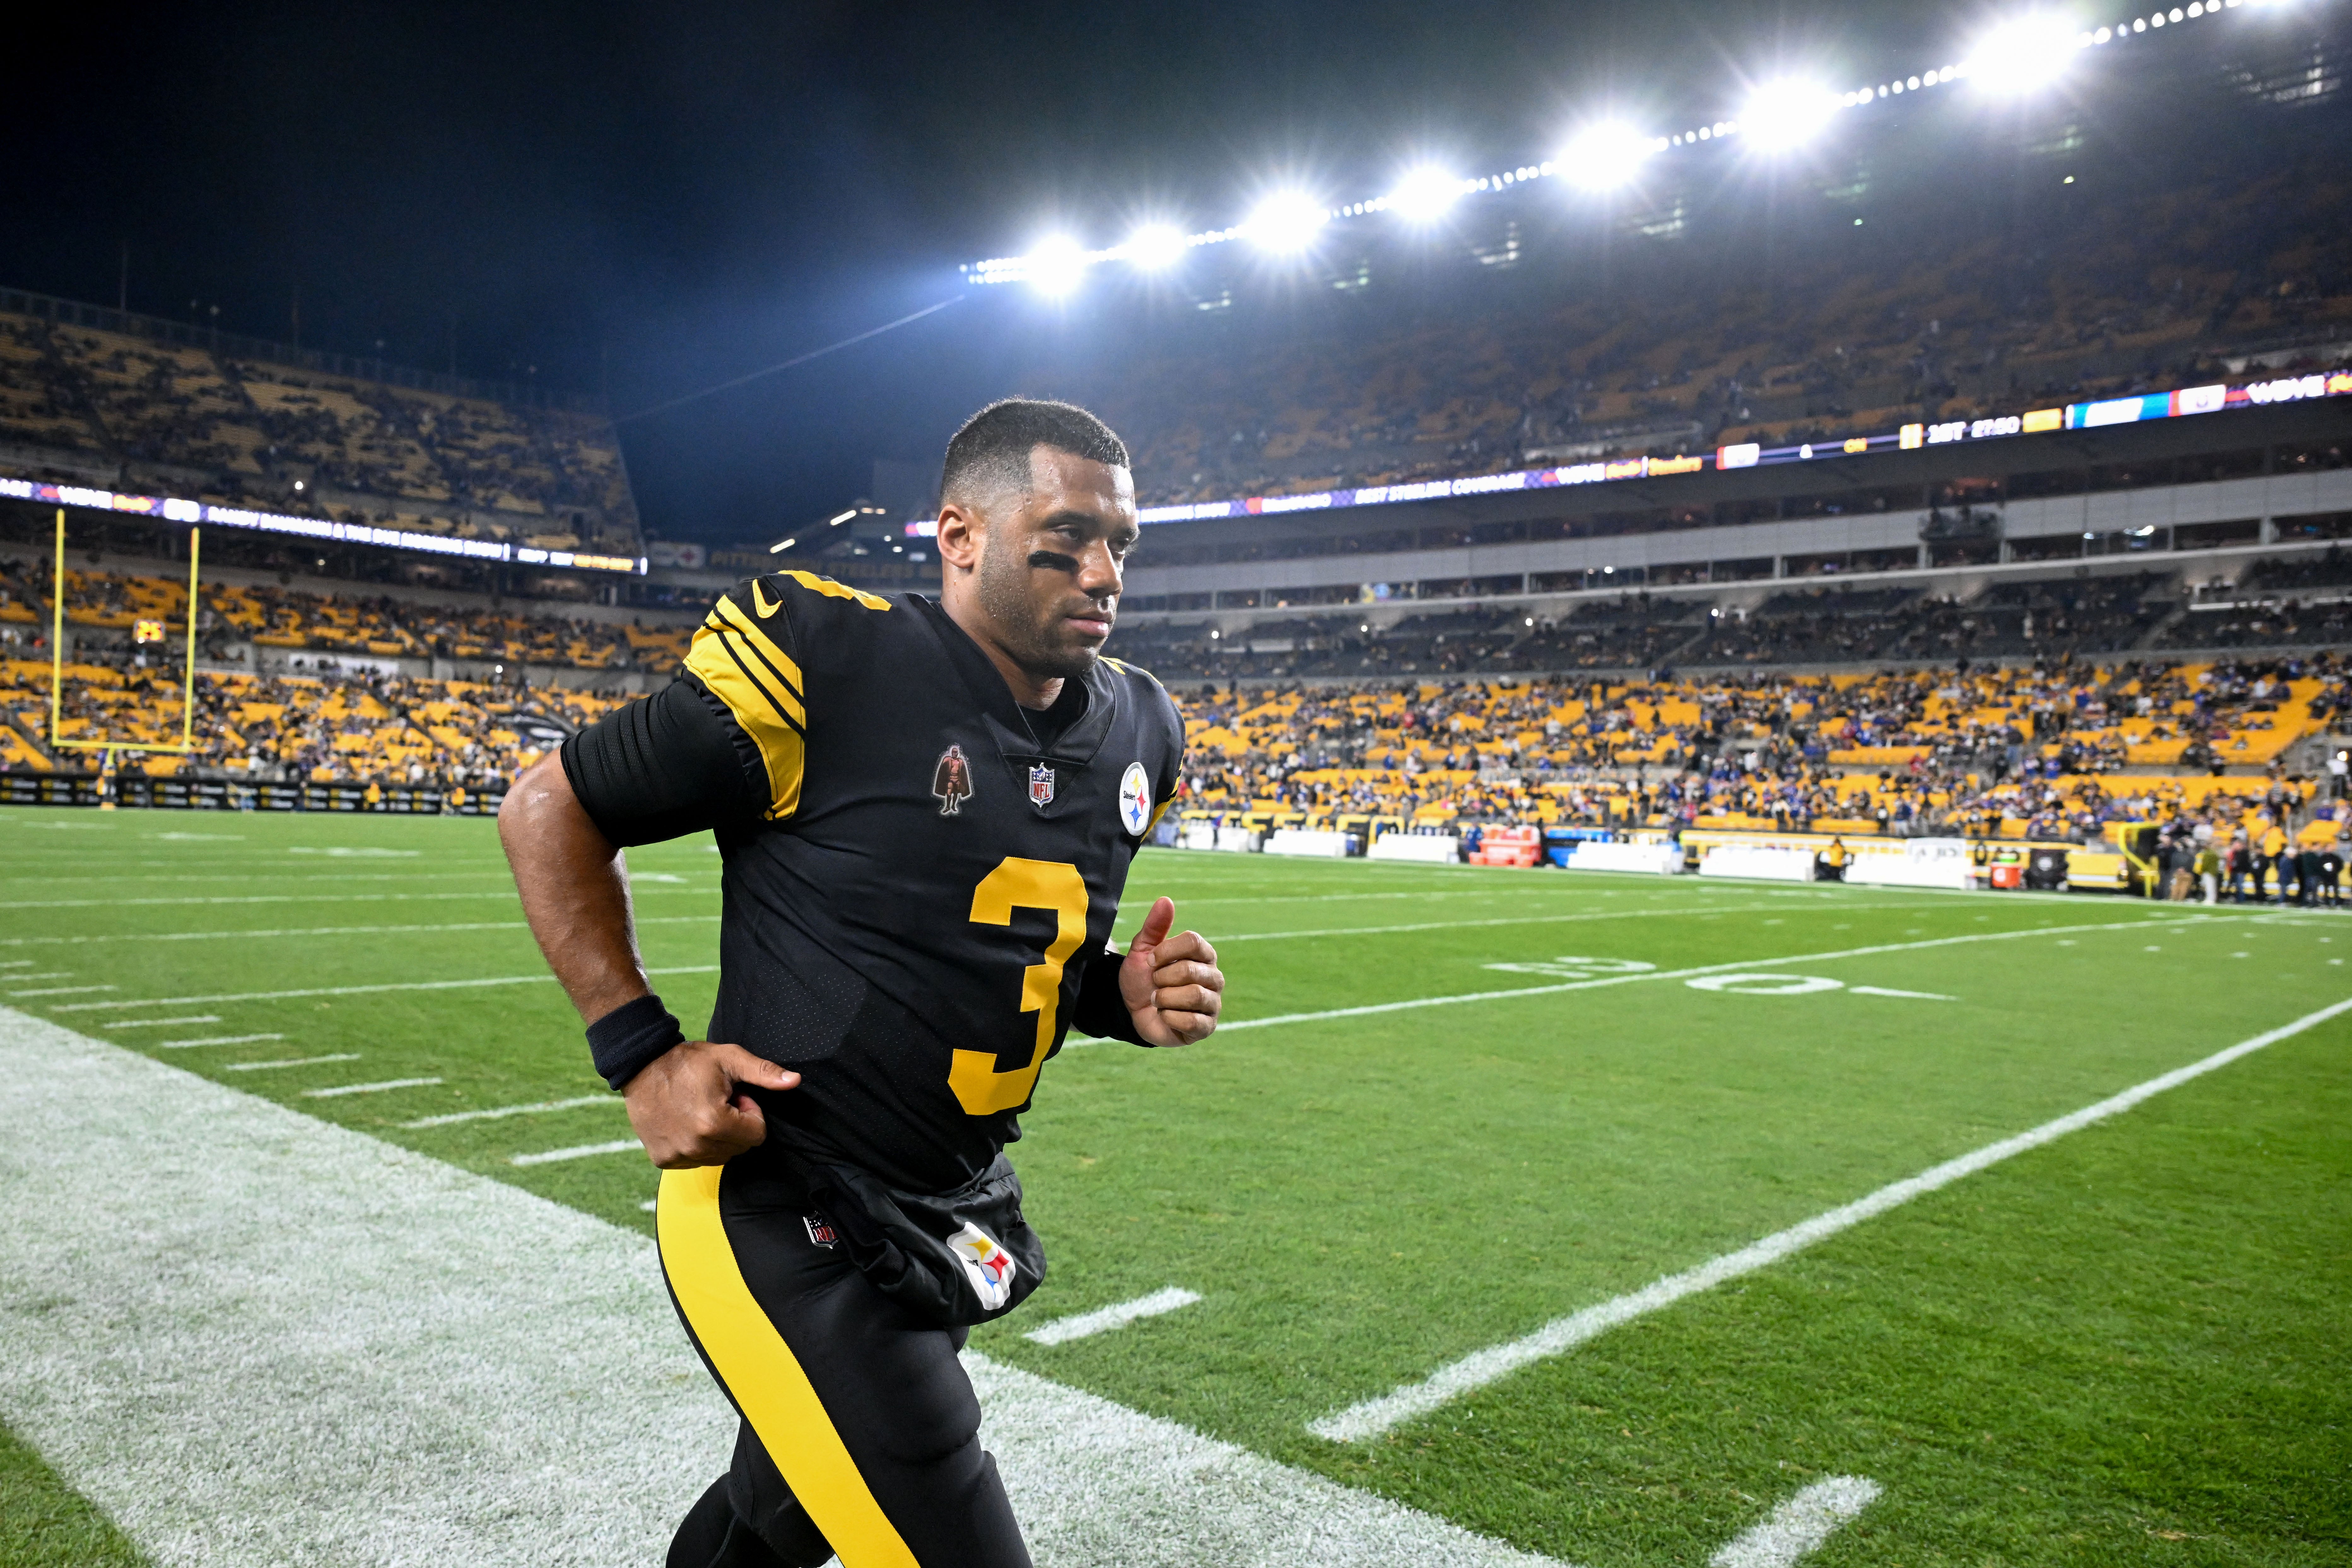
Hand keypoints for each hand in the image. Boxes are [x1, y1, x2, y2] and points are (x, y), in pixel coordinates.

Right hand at [621, 1039, 799, 1168]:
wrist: (641, 1065)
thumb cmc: (687, 1061)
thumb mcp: (729, 1059)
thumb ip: (764, 1073)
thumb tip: (795, 1081)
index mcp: (714, 1123)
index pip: (757, 1135)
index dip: (750, 1113)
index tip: (734, 1097)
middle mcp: (695, 1145)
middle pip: (739, 1148)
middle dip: (735, 1125)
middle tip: (717, 1101)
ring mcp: (677, 1155)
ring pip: (718, 1156)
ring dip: (716, 1136)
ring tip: (700, 1109)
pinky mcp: (663, 1159)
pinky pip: (695, 1160)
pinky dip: (696, 1145)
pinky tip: (685, 1121)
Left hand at [1118, 896, 1222, 1047]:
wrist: (1133, 1012)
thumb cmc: (1143, 978)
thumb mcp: (1142, 950)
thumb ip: (1154, 926)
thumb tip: (1166, 900)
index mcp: (1203, 954)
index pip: (1194, 942)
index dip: (1166, 951)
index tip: (1150, 961)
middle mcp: (1214, 977)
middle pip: (1191, 970)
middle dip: (1162, 978)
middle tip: (1154, 984)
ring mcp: (1213, 1003)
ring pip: (1195, 995)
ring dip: (1165, 998)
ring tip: (1158, 1001)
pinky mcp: (1207, 1027)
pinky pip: (1193, 1021)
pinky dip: (1170, 1017)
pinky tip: (1164, 1016)